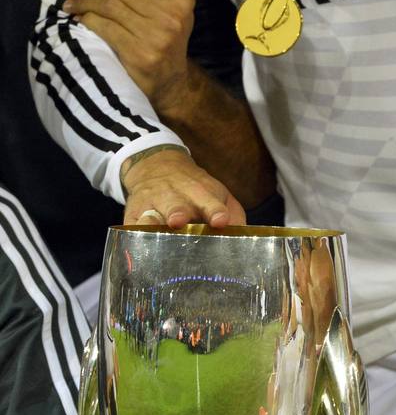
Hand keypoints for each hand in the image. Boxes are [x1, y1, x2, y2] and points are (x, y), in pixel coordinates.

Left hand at [64, 0, 193, 107]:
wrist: (170, 83)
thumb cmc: (163, 40)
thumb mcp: (170, 10)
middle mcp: (172, 15)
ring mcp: (157, 35)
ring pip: (109, 5)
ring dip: (83, 2)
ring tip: (72, 3)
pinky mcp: (140, 53)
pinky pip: (104, 26)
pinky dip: (87, 19)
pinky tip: (80, 19)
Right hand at [121, 146, 244, 228]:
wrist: (155, 166)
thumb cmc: (196, 190)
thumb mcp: (218, 194)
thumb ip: (234, 214)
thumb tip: (246, 236)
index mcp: (200, 192)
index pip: (209, 201)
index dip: (214, 210)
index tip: (220, 220)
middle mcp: (174, 197)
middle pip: (176, 206)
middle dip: (177, 212)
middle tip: (179, 221)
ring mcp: (151, 205)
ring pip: (150, 215)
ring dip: (152, 223)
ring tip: (154, 229)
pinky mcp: (132, 215)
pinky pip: (130, 227)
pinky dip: (131, 236)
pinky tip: (134, 248)